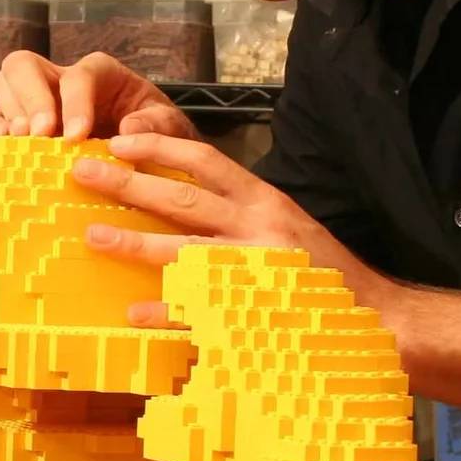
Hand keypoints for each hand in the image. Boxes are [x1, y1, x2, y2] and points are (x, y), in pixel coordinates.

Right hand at [0, 51, 197, 141]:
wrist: (147, 156)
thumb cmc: (155, 134)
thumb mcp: (168, 126)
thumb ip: (156, 124)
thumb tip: (127, 130)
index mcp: (99, 73)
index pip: (79, 75)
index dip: (74, 102)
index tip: (77, 136)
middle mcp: (61, 80)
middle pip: (25, 65)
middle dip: (30, 97)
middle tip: (41, 133)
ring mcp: (37, 102)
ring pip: (4, 85)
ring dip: (9, 113)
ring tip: (23, 142)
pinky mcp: (23, 127)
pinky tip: (4, 147)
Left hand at [71, 134, 396, 326]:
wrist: (377, 319)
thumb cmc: (326, 276)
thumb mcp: (287, 229)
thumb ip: (244, 216)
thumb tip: (190, 209)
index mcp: (265, 202)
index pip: (207, 163)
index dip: (160, 147)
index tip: (121, 140)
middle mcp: (258, 228)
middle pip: (181, 199)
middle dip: (128, 184)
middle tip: (83, 172)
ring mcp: (254, 270)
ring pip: (182, 248)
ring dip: (133, 241)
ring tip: (93, 236)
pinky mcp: (253, 311)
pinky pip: (199, 309)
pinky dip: (166, 309)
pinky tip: (135, 312)